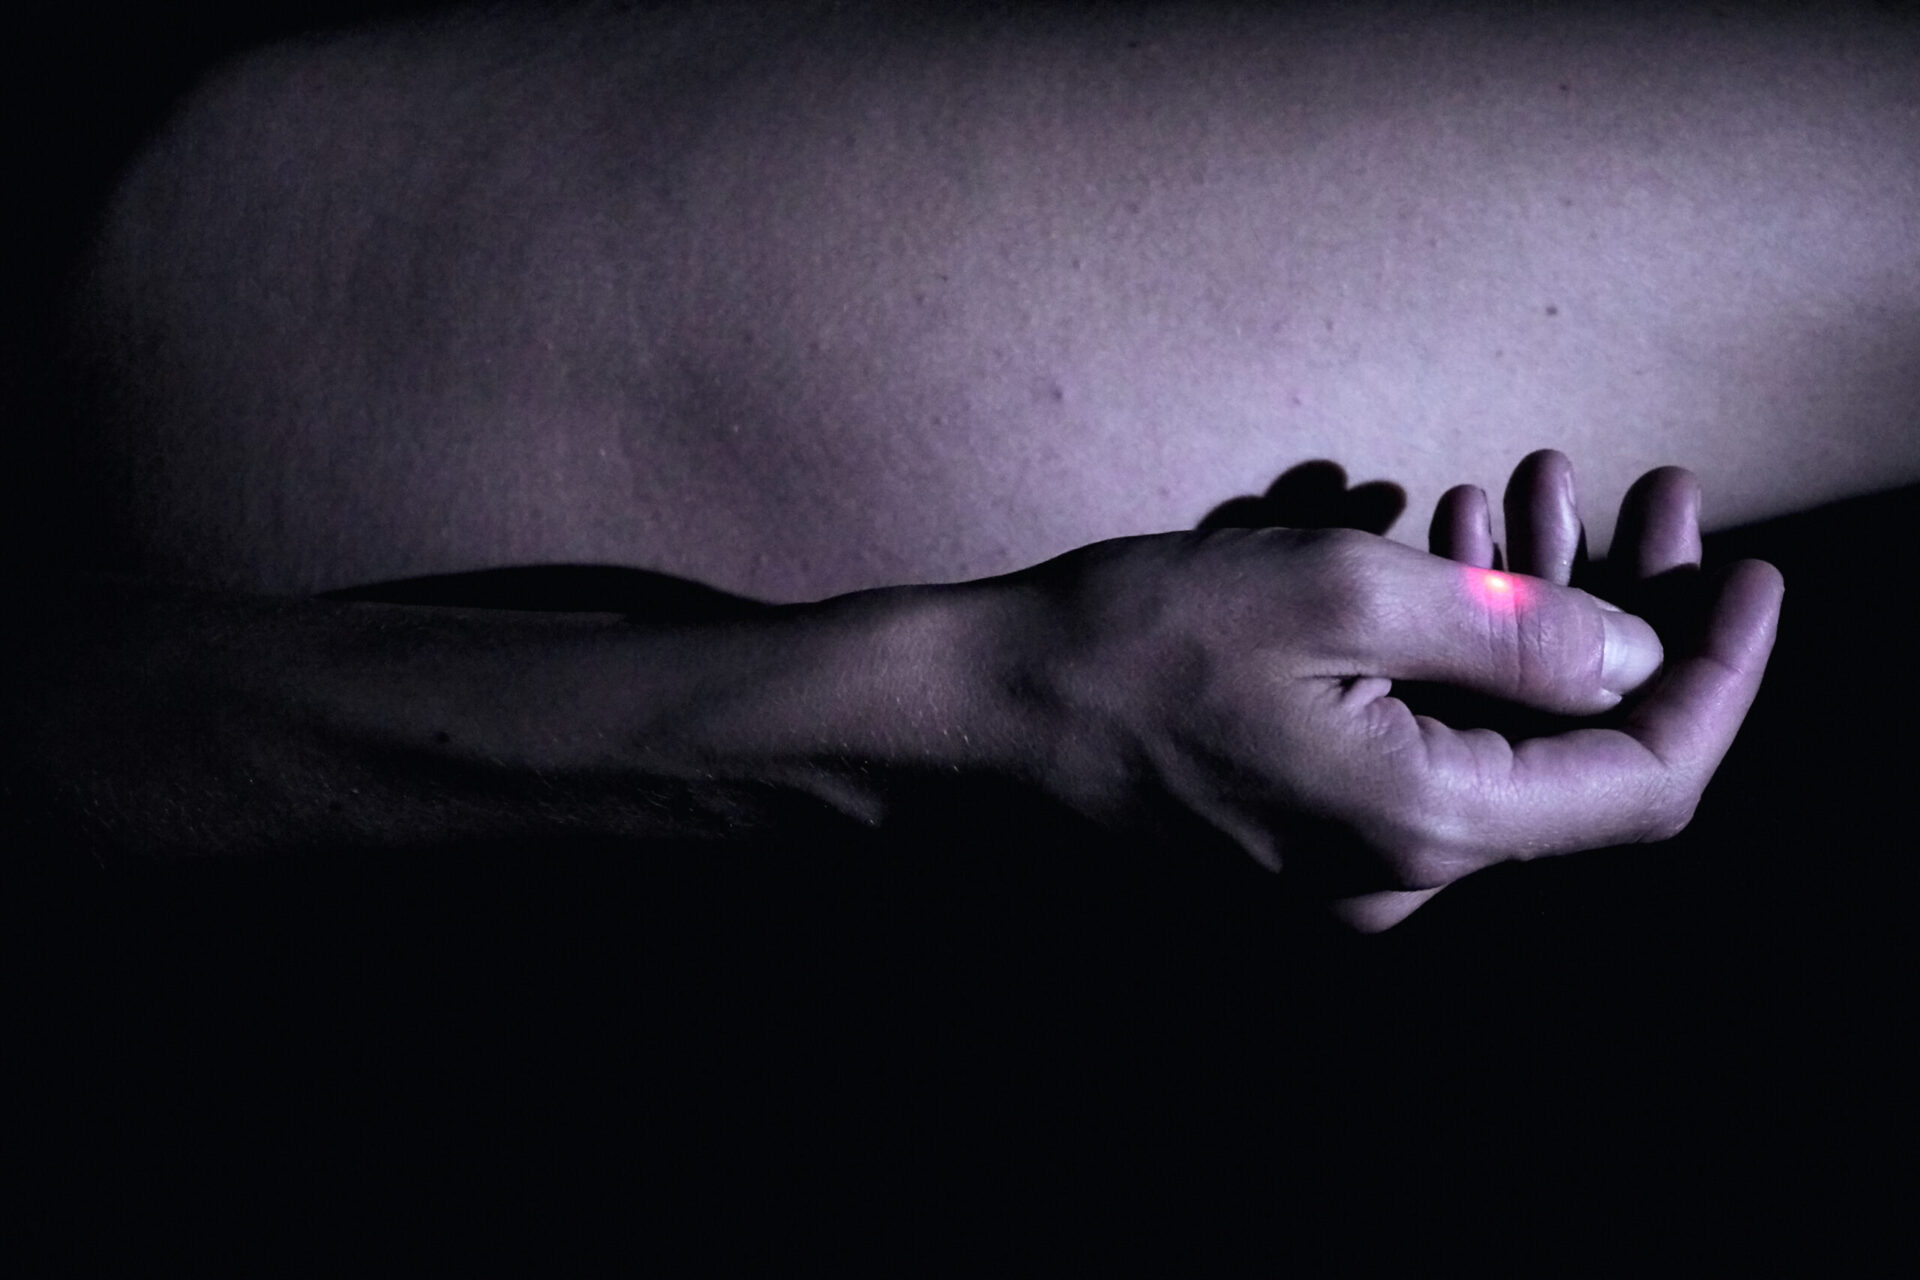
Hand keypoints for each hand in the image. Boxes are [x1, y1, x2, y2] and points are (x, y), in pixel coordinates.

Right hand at [1000, 457, 1782, 928]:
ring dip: (1524, 625)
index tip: (1747, 569)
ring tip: (1512, 491)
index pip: (1643, 777)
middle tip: (1626, 485)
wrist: (978, 714)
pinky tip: (1434, 559)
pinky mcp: (1298, 838)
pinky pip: (1418, 751)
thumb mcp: (1331, 592)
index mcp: (1424, 825)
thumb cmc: (1131, 643)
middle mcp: (1398, 876)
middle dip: (1617, 616)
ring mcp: (1342, 869)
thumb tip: (1632, 655)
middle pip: (1569, 759)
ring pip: (1492, 745)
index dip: (1716, 676)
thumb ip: (1507, 627)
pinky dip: (1449, 662)